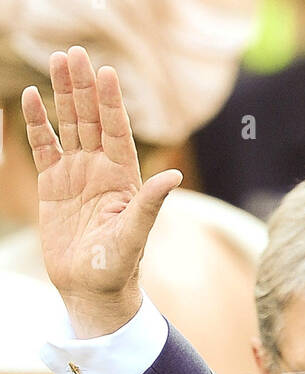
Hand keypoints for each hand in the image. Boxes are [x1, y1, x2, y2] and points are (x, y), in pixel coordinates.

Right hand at [20, 46, 181, 337]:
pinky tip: (30, 98)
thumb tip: (174, 177)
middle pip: (91, 120)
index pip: (117, 132)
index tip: (106, 72)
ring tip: (57, 61)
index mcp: (123, 180)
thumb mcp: (134, 237)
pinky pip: (43, 147)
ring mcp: (76, 176)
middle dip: (84, 87)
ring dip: (64, 95)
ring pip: (69, 126)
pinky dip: (37, 123)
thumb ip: (150, 206)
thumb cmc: (118, 268)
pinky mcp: (53, 186)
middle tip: (74, 53)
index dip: (111, 103)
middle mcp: (101, 171)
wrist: (92, 290)